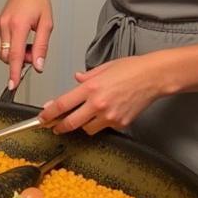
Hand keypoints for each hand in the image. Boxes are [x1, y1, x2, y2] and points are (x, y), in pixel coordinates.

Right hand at [0, 0, 52, 88]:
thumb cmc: (39, 1)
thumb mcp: (47, 24)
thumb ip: (42, 47)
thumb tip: (38, 65)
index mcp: (18, 24)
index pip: (16, 55)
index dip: (14, 72)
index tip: (12, 85)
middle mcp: (5, 25)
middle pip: (8, 57)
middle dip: (20, 61)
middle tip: (34, 53)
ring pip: (3, 53)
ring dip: (16, 55)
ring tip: (29, 44)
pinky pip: (2, 45)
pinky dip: (12, 48)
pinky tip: (22, 40)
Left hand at [39, 53, 171, 134]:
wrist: (154, 77)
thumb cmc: (132, 69)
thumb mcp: (104, 67)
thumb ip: (87, 77)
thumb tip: (76, 80)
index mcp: (91, 88)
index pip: (63, 104)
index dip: (49, 113)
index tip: (42, 117)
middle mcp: (98, 104)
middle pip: (70, 123)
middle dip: (59, 127)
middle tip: (54, 127)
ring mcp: (110, 116)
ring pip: (87, 129)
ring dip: (82, 125)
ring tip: (83, 118)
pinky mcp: (120, 124)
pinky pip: (104, 128)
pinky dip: (101, 124)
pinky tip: (105, 114)